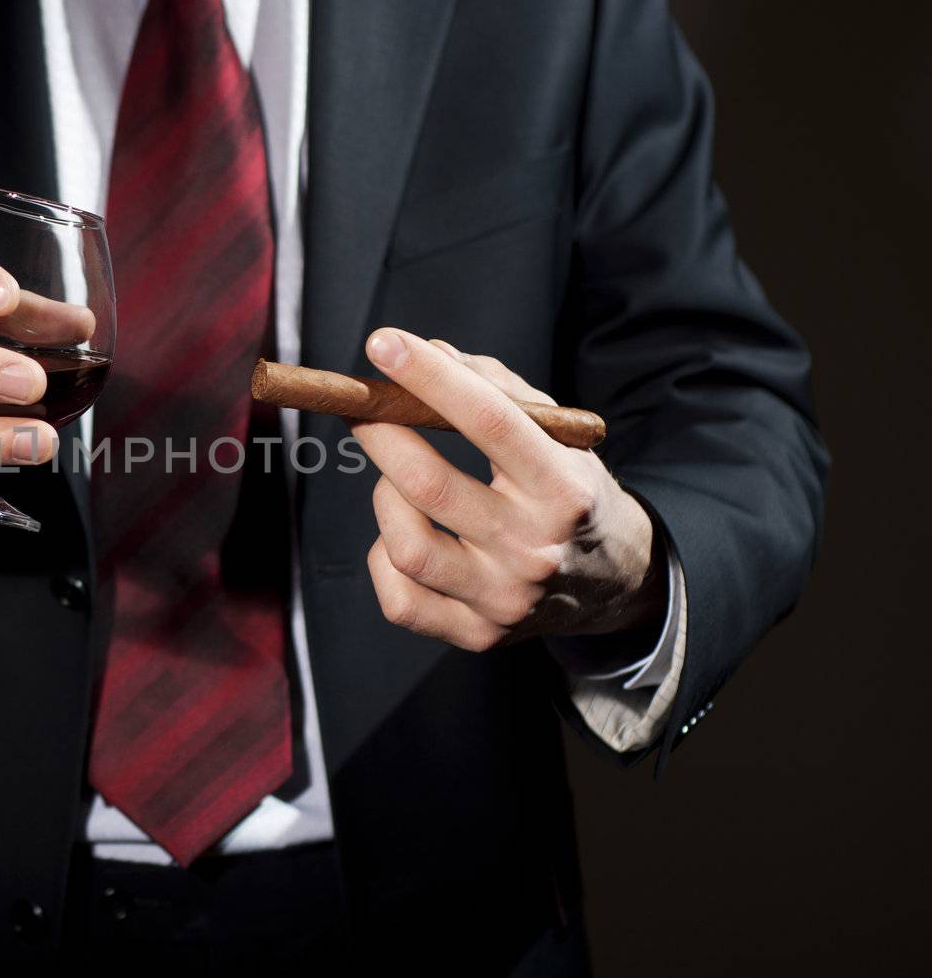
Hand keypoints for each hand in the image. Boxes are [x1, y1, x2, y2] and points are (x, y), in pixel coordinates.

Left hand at [354, 327, 665, 650]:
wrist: (613, 583)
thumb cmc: (569, 491)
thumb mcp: (557, 436)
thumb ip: (495, 388)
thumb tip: (426, 352)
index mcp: (563, 489)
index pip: (490, 421)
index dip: (429, 377)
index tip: (383, 343)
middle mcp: (535, 549)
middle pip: (429, 485)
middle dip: (381, 433)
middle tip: (364, 408)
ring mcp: (504, 599)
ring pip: (406, 545)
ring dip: (385, 498)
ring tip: (397, 481)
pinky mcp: (478, 634)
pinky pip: (399, 598)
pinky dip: (385, 558)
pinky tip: (404, 534)